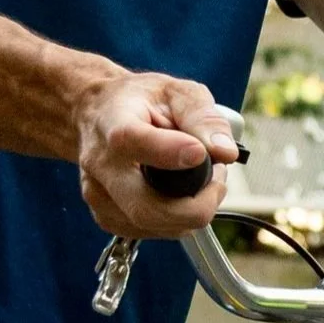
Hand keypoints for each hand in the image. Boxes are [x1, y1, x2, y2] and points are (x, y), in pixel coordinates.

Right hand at [77, 72, 242, 238]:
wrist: (98, 114)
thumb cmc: (139, 101)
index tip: (200, 155)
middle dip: (196, 205)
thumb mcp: (177, 91)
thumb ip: (203, 117)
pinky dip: (175, 220)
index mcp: (114, 124)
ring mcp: (99, 195)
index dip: (169, 153)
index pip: (132, 142)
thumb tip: (225, 152)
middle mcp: (101, 165)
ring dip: (189, 211)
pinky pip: (149, 231)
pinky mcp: (106, 216)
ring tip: (200, 179)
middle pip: (145, 207)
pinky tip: (180, 195)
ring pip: (152, 225)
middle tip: (217, 177)